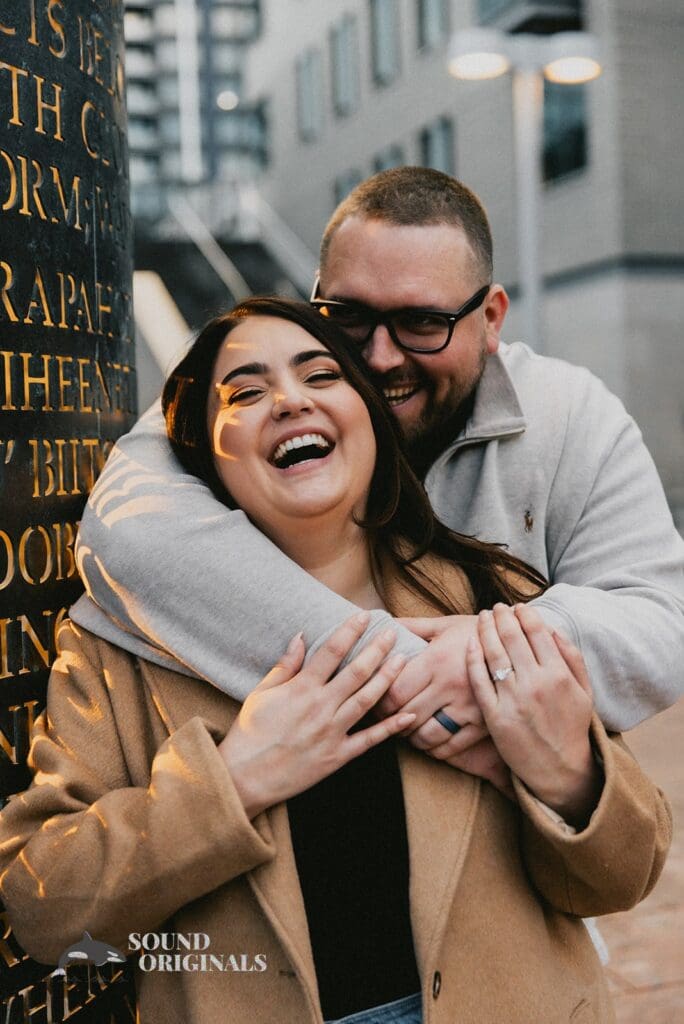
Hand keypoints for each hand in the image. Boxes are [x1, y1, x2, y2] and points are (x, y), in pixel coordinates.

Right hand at [219, 614, 415, 818]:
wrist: (244, 778)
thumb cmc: (249, 734)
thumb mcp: (261, 693)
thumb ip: (285, 665)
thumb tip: (301, 637)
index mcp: (301, 689)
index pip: (331, 651)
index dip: (350, 631)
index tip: (364, 616)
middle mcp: (321, 707)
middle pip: (356, 672)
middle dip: (377, 649)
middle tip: (393, 632)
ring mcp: (332, 732)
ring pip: (367, 700)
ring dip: (388, 678)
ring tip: (404, 660)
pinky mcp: (338, 756)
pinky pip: (370, 740)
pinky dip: (391, 727)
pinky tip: (409, 714)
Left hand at [376, 616, 485, 753]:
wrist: (521, 643)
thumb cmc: (477, 631)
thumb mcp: (446, 624)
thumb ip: (413, 626)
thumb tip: (384, 622)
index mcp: (436, 660)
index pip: (395, 692)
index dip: (380, 702)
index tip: (375, 702)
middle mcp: (450, 686)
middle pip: (407, 715)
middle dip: (390, 720)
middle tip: (385, 719)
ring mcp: (468, 707)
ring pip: (427, 736)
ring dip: (411, 737)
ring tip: (406, 730)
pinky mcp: (483, 723)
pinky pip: (452, 746)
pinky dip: (435, 749)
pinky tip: (429, 741)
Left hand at [467, 604, 601, 825]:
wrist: (560, 770)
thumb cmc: (572, 728)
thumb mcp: (584, 692)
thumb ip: (572, 658)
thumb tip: (554, 629)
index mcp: (559, 675)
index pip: (537, 632)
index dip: (525, 614)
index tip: (518, 607)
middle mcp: (535, 684)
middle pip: (512, 637)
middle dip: (502, 616)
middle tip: (496, 607)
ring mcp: (513, 700)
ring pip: (493, 654)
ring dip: (486, 630)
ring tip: (482, 618)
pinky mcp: (495, 716)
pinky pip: (479, 680)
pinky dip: (473, 658)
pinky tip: (470, 643)